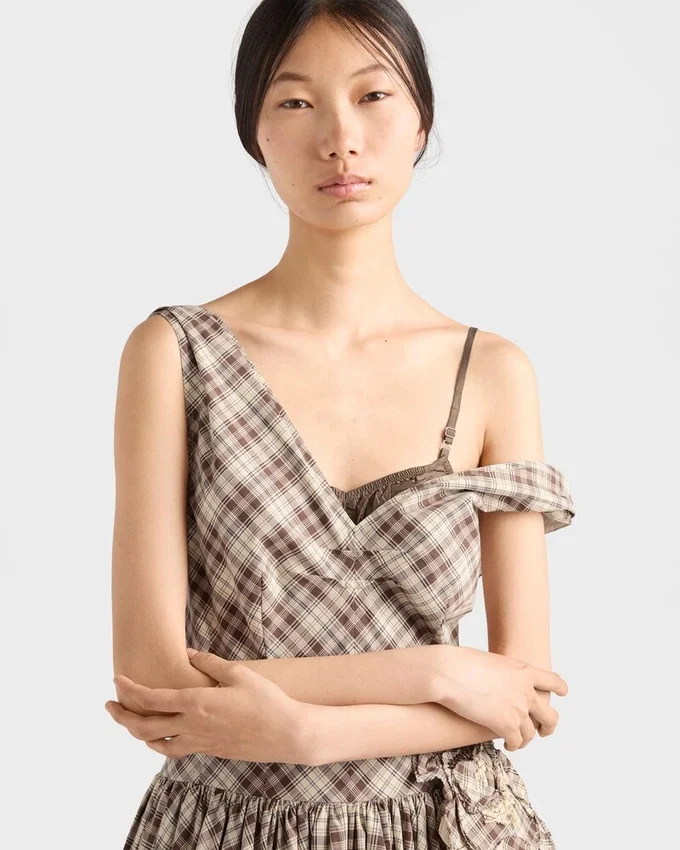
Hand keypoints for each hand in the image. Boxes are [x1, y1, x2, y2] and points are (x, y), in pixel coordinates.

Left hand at [104, 662, 309, 763]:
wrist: (286, 733)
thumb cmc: (266, 701)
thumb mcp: (240, 673)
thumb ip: (210, 663)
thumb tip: (189, 654)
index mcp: (197, 703)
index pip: (151, 699)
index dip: (130, 690)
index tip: (117, 680)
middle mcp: (192, 726)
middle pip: (144, 726)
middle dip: (122, 716)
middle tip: (110, 706)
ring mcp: (200, 742)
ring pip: (156, 744)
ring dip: (137, 733)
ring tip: (129, 721)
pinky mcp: (210, 751)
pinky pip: (175, 750)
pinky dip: (160, 744)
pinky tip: (160, 737)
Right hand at [433, 646, 567, 751]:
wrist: (449, 673)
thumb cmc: (460, 662)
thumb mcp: (491, 662)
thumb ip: (504, 674)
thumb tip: (501, 684)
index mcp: (524, 671)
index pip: (552, 681)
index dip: (559, 688)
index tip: (562, 693)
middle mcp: (526, 691)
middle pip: (549, 715)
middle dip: (548, 725)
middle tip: (543, 730)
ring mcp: (518, 709)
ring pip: (532, 733)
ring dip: (525, 739)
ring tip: (517, 741)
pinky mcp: (506, 725)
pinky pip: (516, 741)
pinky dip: (513, 745)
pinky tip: (507, 745)